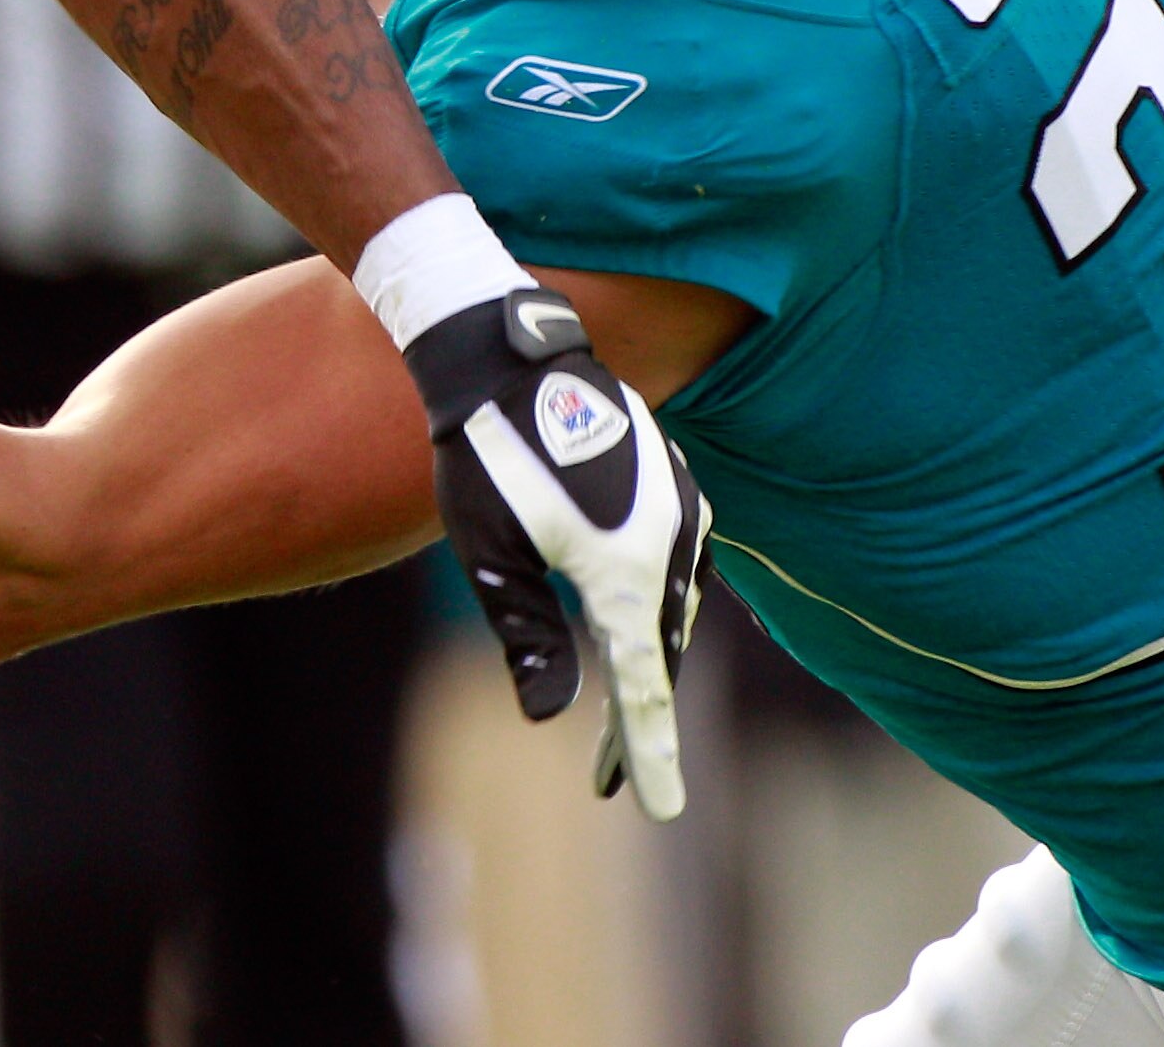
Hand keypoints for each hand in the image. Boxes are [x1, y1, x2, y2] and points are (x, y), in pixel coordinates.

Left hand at [404, 288, 710, 819]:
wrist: (504, 355)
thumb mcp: (492, 556)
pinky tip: (632, 628)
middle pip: (660, 652)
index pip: (644, 686)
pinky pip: (676, 563)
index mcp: (626, 571)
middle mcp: (671, 542)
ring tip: (612, 717)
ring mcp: (680, 507)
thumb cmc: (483, 455)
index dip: (648, 752)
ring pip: (672, 608)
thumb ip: (528, 636)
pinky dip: (653, 608)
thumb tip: (551, 715)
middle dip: (636, 718)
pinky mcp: (673, 482)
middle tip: (607, 778)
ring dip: (645, 662)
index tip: (661, 808)